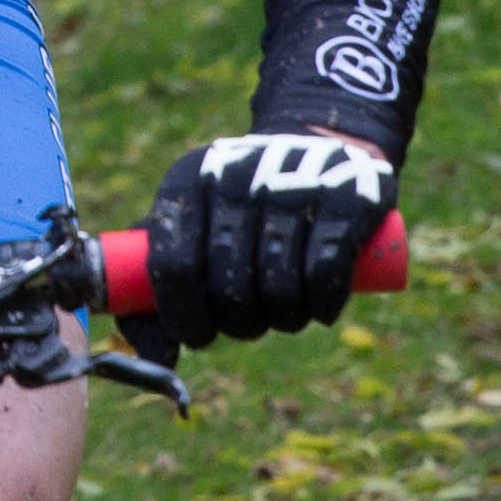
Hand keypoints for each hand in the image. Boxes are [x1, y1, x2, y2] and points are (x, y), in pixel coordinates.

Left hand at [138, 132, 391, 345]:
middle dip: (238, 324)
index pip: (173, 266)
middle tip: (247, 323)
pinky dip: (321, 306)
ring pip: (278, 286)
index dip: (184, 315)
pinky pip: (324, 274)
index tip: (198, 335)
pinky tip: (319, 309)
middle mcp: (234, 178)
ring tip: (284, 312)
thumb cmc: (237, 205)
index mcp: (185, 183)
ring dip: (283, 319)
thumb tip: (155, 357)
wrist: (312, 142)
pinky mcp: (345, 198)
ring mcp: (290, 184)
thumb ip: (157, 288)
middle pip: (228, 286)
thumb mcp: (190, 223)